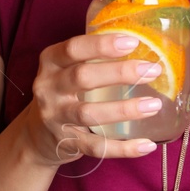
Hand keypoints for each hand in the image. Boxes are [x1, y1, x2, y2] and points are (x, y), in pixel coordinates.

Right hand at [19, 30, 164, 167]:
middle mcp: (48, 88)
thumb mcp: (68, 69)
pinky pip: (95, 146)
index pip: (73, 48)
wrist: (36, 134)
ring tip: (154, 105)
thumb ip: (93, 58)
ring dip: (124, 109)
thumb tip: (144, 45)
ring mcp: (55, 117)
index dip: (102, 45)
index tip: (132, 43)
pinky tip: (146, 145)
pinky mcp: (65, 142)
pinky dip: (122, 148)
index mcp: (51, 62)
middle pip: (82, 77)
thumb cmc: (64, 92)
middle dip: (120, 73)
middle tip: (153, 70)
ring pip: (89, 113)